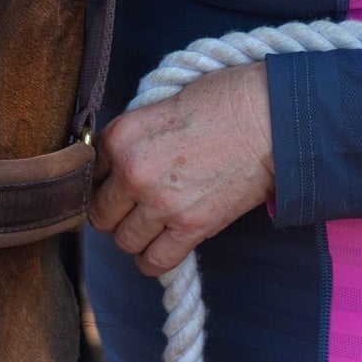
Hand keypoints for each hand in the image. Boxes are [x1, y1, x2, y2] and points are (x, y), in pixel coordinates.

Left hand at [89, 64, 274, 276]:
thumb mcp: (163, 103)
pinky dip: (154, 258)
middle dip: (116, 211)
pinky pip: (154, 262)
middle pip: (99, 215)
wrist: (271, 118)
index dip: (106, 178)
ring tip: (154, 221)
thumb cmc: (224, 99)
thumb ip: (135, 135)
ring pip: (123, 241)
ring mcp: (160, 204)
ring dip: (136, 235)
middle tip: (137, 203)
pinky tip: (164, 243)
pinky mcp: (191, 228)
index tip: (121, 179)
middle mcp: (132, 172)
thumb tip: (119, 159)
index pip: (90, 174)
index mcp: (121, 135)